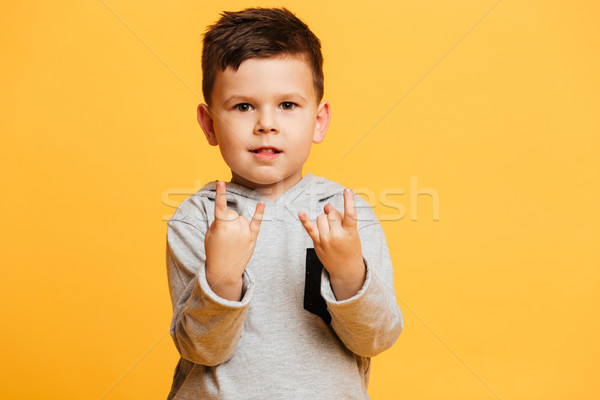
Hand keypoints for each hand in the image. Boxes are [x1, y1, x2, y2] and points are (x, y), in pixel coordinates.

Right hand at [204, 181, 264, 300]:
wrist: (224, 271)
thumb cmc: (214, 251)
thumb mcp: (210, 235)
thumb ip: (219, 222)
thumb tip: (230, 216)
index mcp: (221, 227)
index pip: (220, 207)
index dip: (220, 194)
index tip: (220, 182)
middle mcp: (234, 227)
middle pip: (232, 214)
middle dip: (227, 222)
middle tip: (224, 237)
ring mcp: (245, 232)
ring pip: (241, 219)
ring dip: (237, 225)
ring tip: (232, 241)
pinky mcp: (253, 237)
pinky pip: (256, 222)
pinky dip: (259, 212)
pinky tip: (261, 204)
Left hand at [298, 188, 365, 299]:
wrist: (346, 269)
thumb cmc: (350, 247)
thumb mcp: (351, 233)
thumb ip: (340, 218)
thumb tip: (326, 206)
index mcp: (350, 232)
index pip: (350, 214)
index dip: (349, 201)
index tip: (347, 190)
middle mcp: (338, 236)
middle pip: (332, 214)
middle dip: (333, 215)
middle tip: (338, 226)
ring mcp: (326, 240)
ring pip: (321, 218)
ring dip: (325, 220)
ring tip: (330, 230)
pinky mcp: (317, 243)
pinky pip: (310, 229)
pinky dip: (305, 221)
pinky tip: (301, 213)